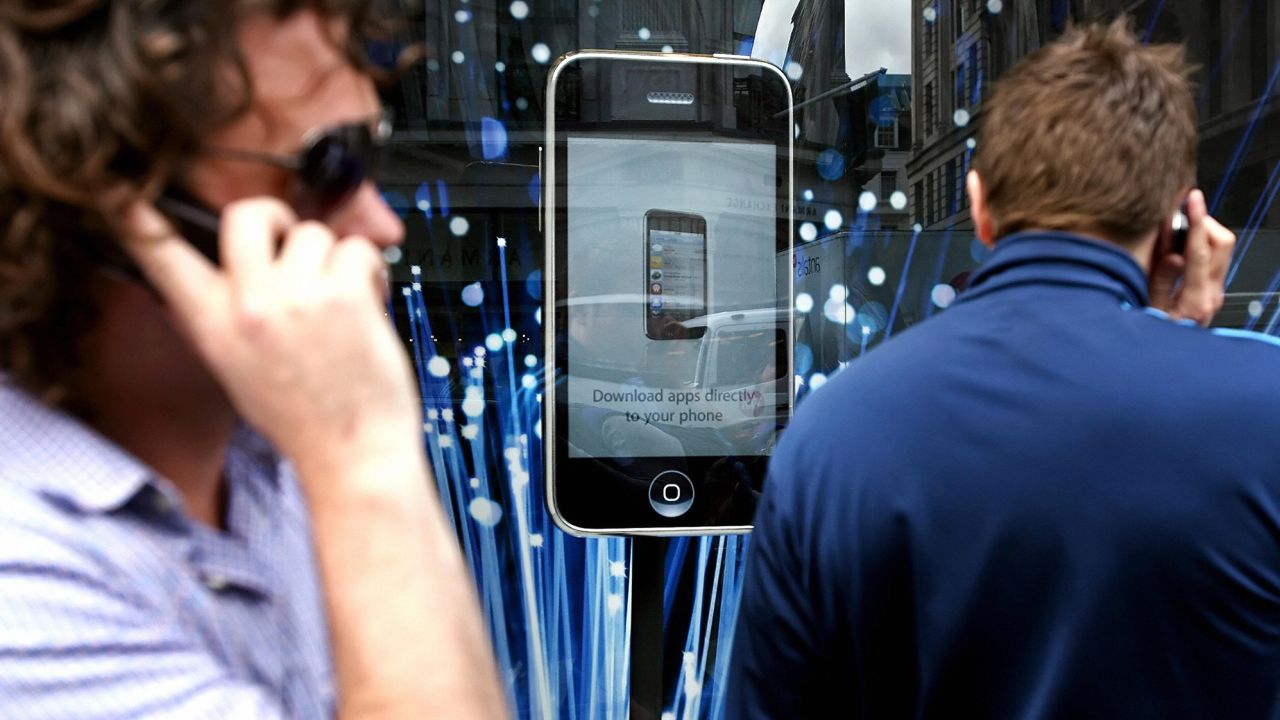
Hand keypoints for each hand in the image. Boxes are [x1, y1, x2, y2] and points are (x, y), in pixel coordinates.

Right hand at [120, 197, 420, 479]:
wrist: (351, 455)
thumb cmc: (302, 418)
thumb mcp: (236, 369)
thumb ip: (226, 316)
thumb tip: (226, 272)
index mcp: (212, 325)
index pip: (162, 258)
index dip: (140, 222)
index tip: (124, 198)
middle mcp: (248, 305)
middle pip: (245, 214)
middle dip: (274, 217)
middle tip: (291, 241)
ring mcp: (296, 296)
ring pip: (313, 232)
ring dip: (333, 258)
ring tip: (340, 299)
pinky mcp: (344, 294)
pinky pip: (357, 248)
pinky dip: (370, 269)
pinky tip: (368, 301)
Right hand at [1149, 189, 1235, 326]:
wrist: (1169, 362)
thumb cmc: (1153, 338)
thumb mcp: (1148, 311)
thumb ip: (1161, 281)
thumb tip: (1173, 252)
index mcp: (1196, 299)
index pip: (1200, 251)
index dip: (1197, 221)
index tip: (1192, 199)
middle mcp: (1212, 294)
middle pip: (1223, 243)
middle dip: (1204, 223)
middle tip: (1180, 218)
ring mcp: (1216, 292)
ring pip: (1222, 248)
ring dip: (1202, 233)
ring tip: (1175, 234)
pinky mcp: (1213, 290)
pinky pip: (1214, 258)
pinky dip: (1199, 246)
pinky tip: (1177, 250)